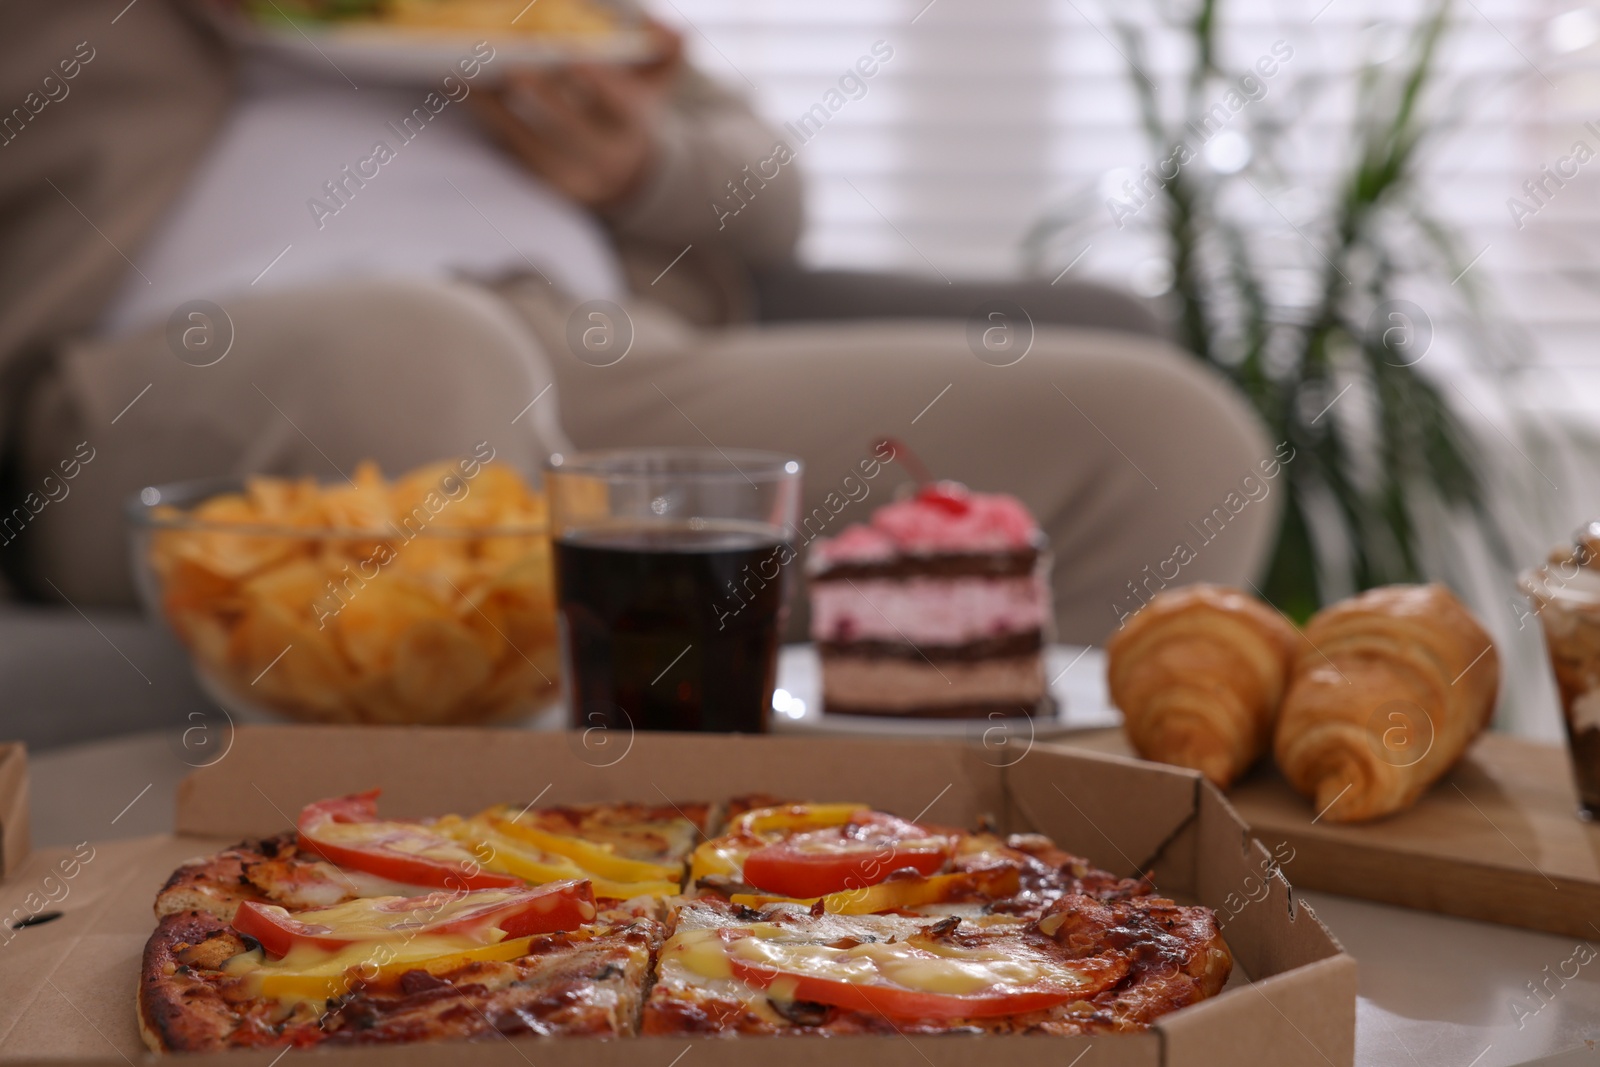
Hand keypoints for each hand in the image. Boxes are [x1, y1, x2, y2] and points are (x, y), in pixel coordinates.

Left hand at [473, 20, 684, 208]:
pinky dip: (485, 116)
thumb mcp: (660, 82)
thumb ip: (668, 50)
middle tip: (515, 69)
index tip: (575, 58)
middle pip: (572, 131)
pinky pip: (507, 148)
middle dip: (544, 100)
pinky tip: (461, 87)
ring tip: (467, 72)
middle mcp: (603, 158)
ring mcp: (569, 174)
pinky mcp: (539, 180)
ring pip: (530, 142)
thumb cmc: (632, 111)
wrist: (626, 175)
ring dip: (495, 107)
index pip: (620, 108)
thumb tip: (660, 27)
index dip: (599, 86)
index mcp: (634, 128)